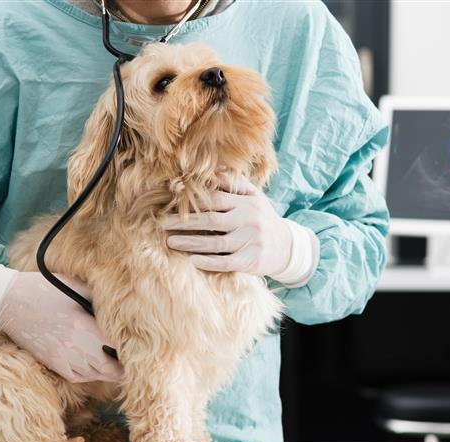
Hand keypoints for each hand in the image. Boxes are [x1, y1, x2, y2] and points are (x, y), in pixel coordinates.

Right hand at [0, 271, 122, 382]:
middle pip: (111, 368)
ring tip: (119, 364)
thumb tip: (120, 302)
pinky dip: (92, 374)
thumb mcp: (74, 285)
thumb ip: (98, 296)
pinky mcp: (54, 363)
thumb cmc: (43, 289)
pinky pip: (79, 377)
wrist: (9, 302)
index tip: (139, 344)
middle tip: (134, 360)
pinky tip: (97, 366)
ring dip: (110, 371)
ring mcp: (63, 358)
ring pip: (97, 375)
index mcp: (84, 326)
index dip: (131, 348)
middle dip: (124, 366)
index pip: (118, 346)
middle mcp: (76, 347)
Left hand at [162, 178, 291, 275]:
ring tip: (170, 242)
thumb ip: (233, 184)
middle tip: (161, 224)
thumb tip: (209, 171)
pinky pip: (227, 263)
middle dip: (183, 222)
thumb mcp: (254, 197)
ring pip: (216, 243)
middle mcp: (249, 220)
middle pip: (211, 220)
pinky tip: (192, 261)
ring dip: (190, 243)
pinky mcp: (252, 261)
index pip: (215, 199)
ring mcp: (251, 241)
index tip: (170, 204)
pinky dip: (209, 262)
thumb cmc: (262, 218)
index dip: (192, 202)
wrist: (288, 246)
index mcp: (247, 202)